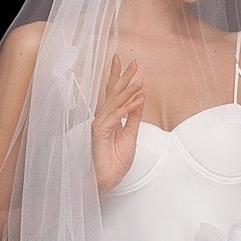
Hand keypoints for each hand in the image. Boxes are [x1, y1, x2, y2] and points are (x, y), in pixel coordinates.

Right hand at [90, 54, 143, 191]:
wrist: (108, 179)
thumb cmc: (115, 160)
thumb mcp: (131, 133)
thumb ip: (134, 115)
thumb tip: (140, 97)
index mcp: (109, 117)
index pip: (114, 93)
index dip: (120, 76)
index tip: (129, 62)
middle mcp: (102, 118)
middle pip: (113, 92)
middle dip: (124, 76)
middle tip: (134, 61)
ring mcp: (100, 124)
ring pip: (115, 102)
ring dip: (128, 90)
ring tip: (140, 79)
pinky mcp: (100, 133)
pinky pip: (116, 117)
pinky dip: (128, 108)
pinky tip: (139, 100)